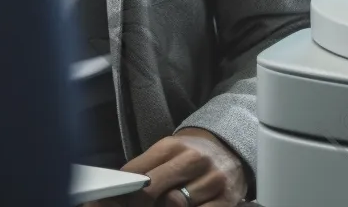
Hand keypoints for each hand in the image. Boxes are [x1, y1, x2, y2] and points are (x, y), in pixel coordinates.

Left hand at [117, 128, 247, 206]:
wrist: (228, 148)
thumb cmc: (189, 153)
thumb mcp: (167, 151)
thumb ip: (145, 167)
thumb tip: (121, 186)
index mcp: (172, 146)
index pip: (139, 171)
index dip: (125, 190)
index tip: (119, 198)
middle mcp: (193, 159)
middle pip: (154, 188)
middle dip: (142, 202)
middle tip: (139, 206)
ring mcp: (212, 179)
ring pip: (176, 204)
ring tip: (165, 205)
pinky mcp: (227, 199)